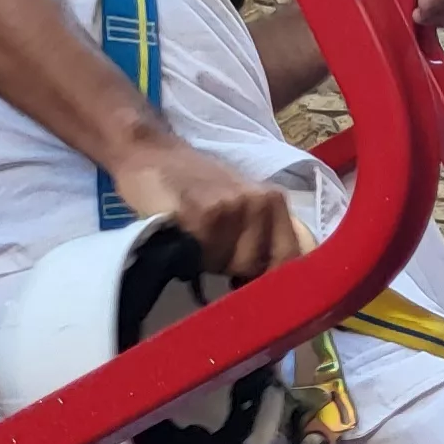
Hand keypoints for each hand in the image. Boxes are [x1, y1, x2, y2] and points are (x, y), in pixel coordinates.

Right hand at [108, 135, 306, 276]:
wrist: (150, 153)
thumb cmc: (195, 185)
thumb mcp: (240, 204)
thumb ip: (262, 236)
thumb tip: (275, 284)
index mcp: (275, 202)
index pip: (292, 256)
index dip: (276, 281)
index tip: (256, 290)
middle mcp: (261, 202)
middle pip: (259, 266)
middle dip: (234, 272)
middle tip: (211, 253)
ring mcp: (233, 206)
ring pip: (230, 265)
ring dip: (210, 263)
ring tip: (195, 241)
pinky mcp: (202, 213)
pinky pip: (203, 256)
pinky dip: (189, 255)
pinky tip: (180, 235)